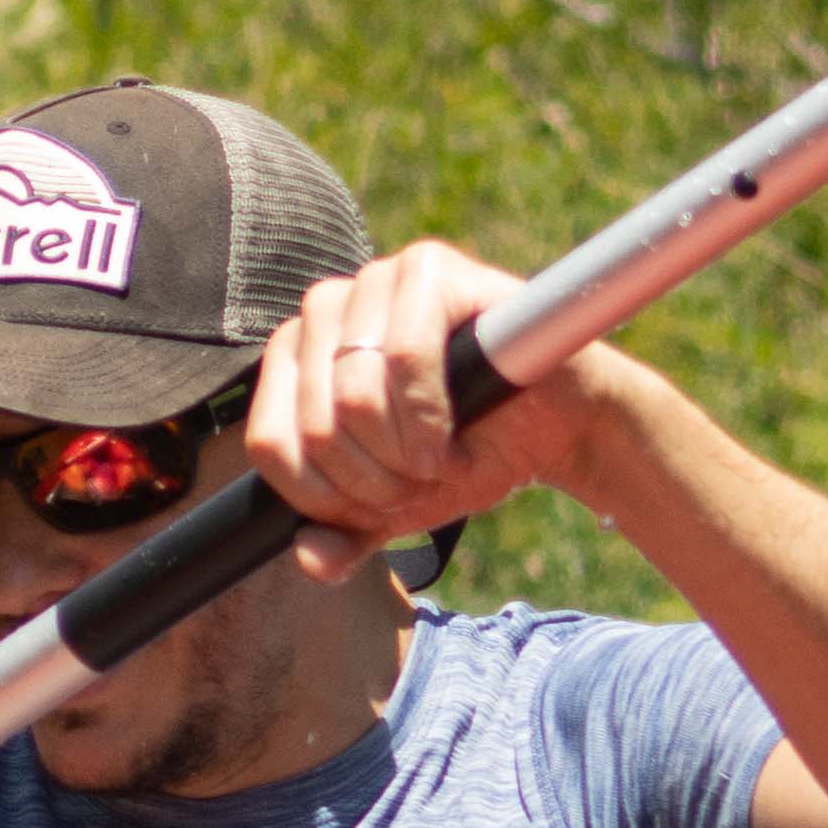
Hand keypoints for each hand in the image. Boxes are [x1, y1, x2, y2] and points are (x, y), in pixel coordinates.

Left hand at [243, 241, 599, 579]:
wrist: (559, 426)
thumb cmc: (471, 451)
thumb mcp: (400, 506)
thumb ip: (347, 534)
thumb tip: (310, 559)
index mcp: (299, 359)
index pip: (269, 440)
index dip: (322, 494)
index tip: (377, 504)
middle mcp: (327, 311)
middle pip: (314, 421)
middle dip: (374, 477)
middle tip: (420, 480)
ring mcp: (375, 281)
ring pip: (352, 389)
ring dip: (401, 450)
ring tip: (437, 457)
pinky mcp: (429, 268)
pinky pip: (402, 353)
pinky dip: (427, 414)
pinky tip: (450, 433)